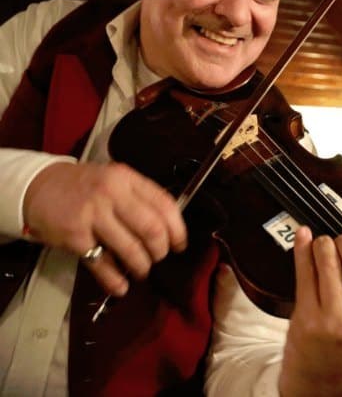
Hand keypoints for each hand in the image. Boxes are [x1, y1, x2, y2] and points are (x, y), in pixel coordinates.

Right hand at [22, 161, 186, 295]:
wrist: (38, 186)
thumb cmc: (84, 186)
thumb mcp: (114, 180)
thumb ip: (139, 198)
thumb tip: (168, 227)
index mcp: (127, 179)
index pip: (165, 205)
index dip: (178, 229)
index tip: (180, 244)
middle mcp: (112, 194)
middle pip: (152, 228)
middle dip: (160, 250)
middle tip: (159, 257)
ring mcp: (92, 214)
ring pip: (130, 248)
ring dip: (141, 266)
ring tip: (141, 270)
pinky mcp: (74, 236)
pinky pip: (102, 263)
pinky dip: (114, 279)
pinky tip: (121, 287)